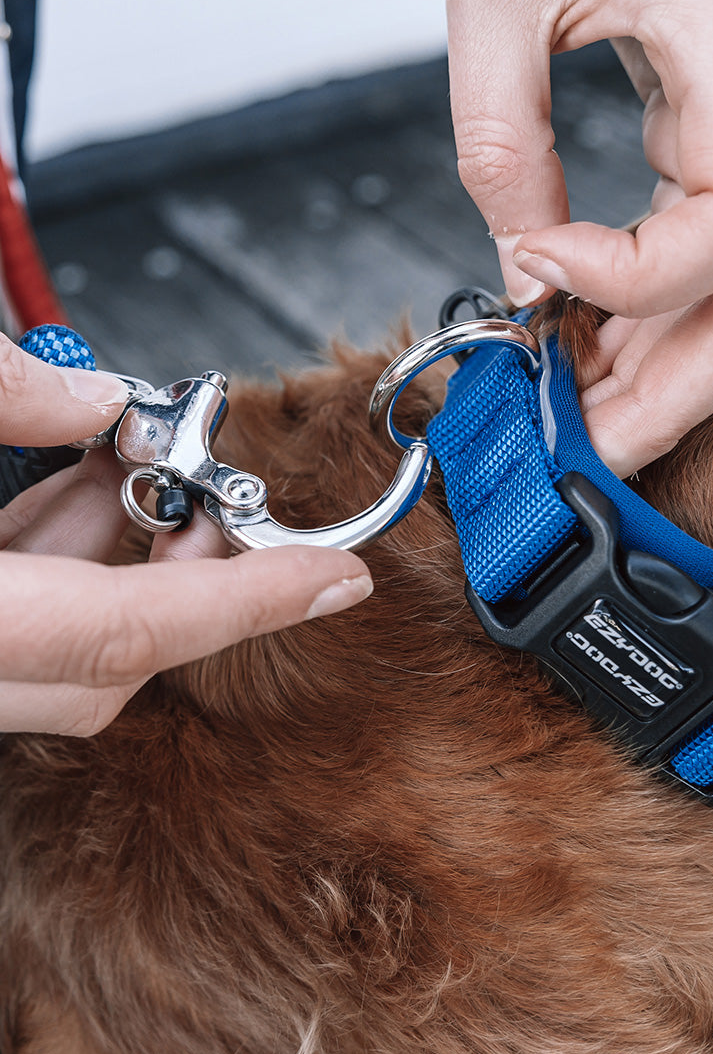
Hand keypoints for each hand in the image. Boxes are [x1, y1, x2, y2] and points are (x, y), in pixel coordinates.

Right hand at [0, 336, 371, 734]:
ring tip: (131, 471)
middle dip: (184, 568)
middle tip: (211, 498)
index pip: (133, 629)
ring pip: (66, 648)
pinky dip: (58, 565)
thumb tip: (89, 395)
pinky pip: (19, 633)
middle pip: (111, 658)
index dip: (252, 600)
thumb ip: (4, 397)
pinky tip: (68, 497)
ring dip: (115, 555)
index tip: (339, 578)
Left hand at [447, 0, 712, 476]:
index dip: (642, 278)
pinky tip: (591, 356)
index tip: (541, 273)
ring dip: (666, 374)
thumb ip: (502, 142)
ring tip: (581, 425)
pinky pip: (711, 259)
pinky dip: (653, 321)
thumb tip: (525, 278)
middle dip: (677, 389)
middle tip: (590, 456)